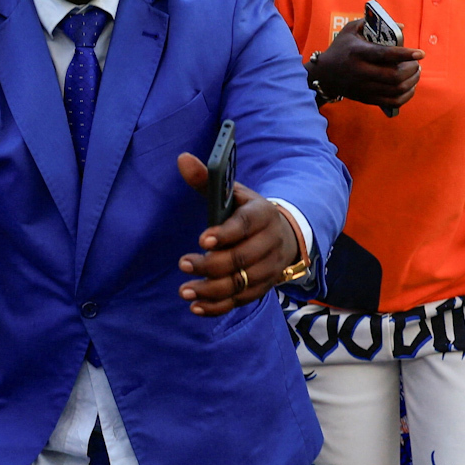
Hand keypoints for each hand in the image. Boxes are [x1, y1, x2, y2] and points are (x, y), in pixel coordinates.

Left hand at [175, 153, 300, 315]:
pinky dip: (218, 306)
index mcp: (263, 214)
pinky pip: (241, 300)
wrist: (282, 234)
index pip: (246, 224)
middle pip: (242, 258)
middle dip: (211, 264)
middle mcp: (271, 242)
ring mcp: (269, 268)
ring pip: (241, 283)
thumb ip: (205, 179)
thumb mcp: (231, 192)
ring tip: (184, 290)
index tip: (201, 239)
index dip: (225, 233)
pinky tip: (196, 306)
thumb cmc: (247, 210)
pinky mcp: (262, 287)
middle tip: (183, 263)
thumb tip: (182, 159)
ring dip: (211, 289)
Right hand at [311, 19, 423, 107]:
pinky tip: (410, 87)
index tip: (420, 53)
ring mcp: (364, 87)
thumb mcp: (351, 30)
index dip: (405, 54)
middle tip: (416, 64)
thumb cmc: (341, 48)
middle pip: (394, 76)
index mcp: (358, 53)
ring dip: (412, 82)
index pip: (385, 55)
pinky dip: (406, 96)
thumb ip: (373, 24)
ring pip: (396, 90)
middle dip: (412, 70)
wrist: (324, 74)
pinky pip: (392, 102)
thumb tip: (401, 27)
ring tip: (415, 73)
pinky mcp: (367, 98)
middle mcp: (361, 72)